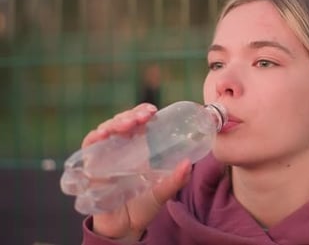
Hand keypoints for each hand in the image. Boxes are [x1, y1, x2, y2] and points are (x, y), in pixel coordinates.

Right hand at [82, 103, 191, 242]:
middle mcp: (120, 148)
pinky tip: (104, 134)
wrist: (125, 228)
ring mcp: (104, 155)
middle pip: (122, 122)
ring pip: (106, 129)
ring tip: (129, 122)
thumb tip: (188, 165)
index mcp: (137, 149)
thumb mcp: (163, 192)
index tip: (153, 111)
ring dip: (116, 122)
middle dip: (131, 114)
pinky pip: (89, 146)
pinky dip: (95, 137)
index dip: (142, 112)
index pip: (138, 123)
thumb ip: (176, 180)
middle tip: (144, 115)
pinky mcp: (92, 165)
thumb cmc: (143, 207)